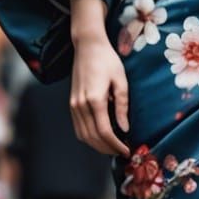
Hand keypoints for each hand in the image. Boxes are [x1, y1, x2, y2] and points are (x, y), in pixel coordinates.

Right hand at [70, 30, 129, 155]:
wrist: (87, 47)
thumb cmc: (107, 60)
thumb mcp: (121, 81)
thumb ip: (122, 106)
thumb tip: (125, 129)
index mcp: (94, 99)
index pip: (105, 132)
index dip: (116, 145)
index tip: (127, 150)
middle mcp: (80, 105)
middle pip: (93, 137)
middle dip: (108, 149)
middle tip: (122, 152)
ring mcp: (73, 105)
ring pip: (84, 135)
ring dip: (98, 145)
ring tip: (113, 147)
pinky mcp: (71, 103)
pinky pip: (78, 128)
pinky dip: (89, 137)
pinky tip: (100, 137)